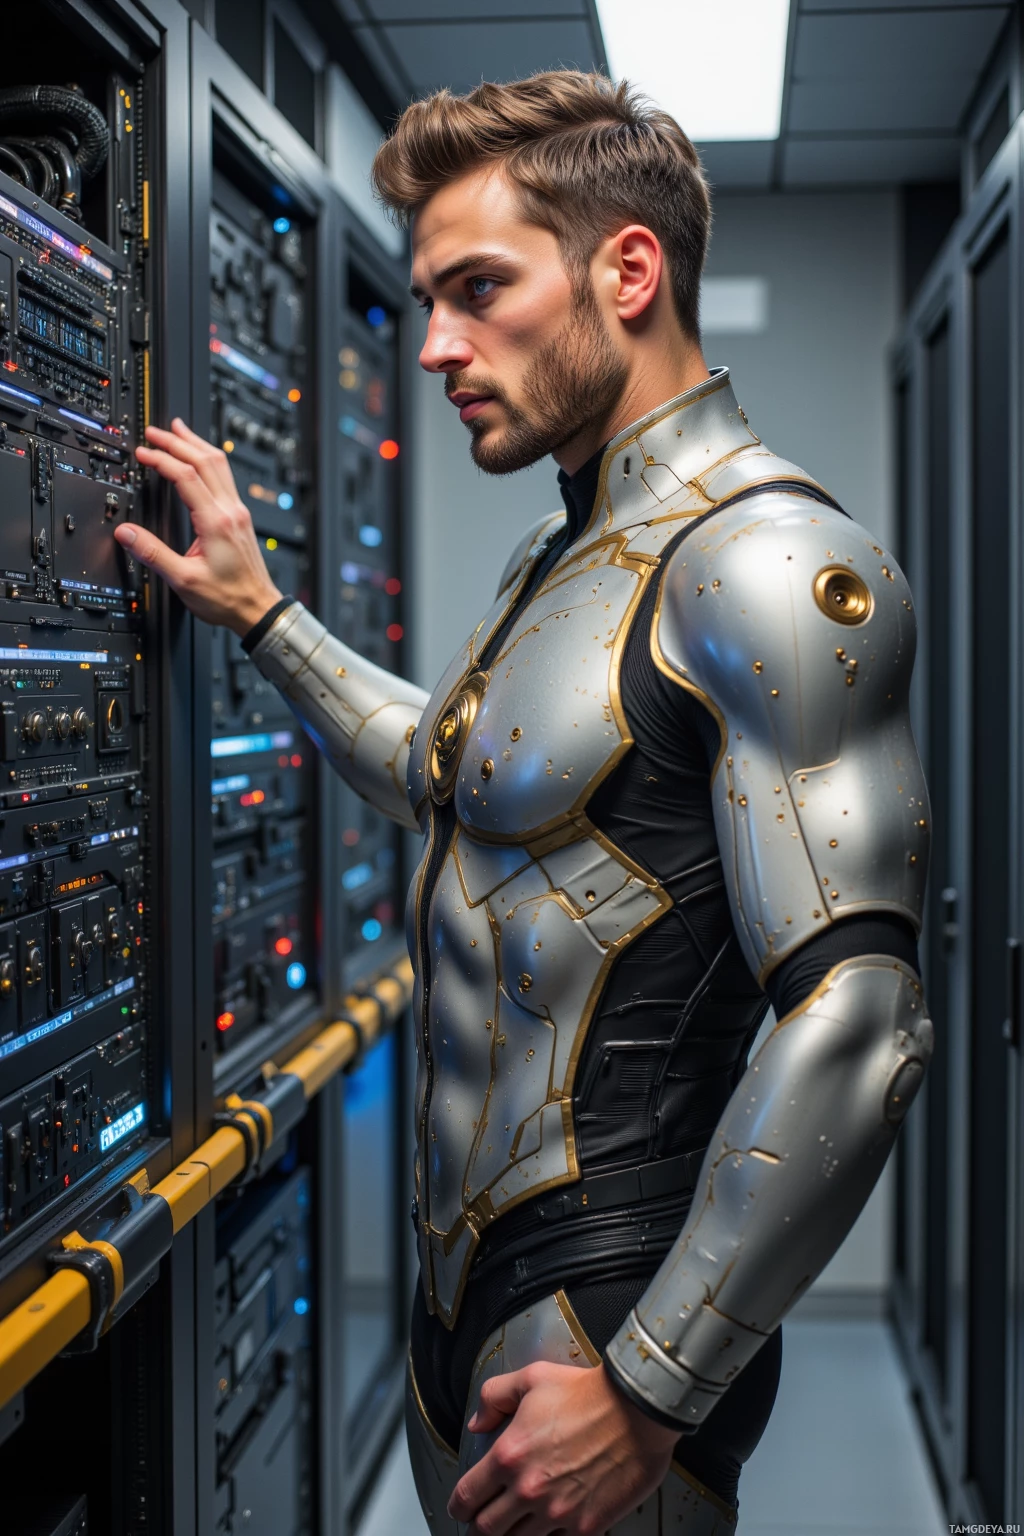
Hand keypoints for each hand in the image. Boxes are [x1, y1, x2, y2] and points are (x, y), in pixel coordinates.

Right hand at [114, 418, 282, 634]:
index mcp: (215, 522)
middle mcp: (230, 511)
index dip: (162, 459)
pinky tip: (200, 458)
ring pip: (219, 464)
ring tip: (178, 429)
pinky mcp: (240, 517)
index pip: (186, 476)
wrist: (257, 608)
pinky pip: (225, 476)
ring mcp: (238, 512)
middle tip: (155, 430)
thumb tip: (126, 534)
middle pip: (205, 460)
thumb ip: (153, 554)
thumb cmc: (227, 598)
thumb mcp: (183, 580)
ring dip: (196, 444)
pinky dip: (208, 459)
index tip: (143, 452)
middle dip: (178, 441)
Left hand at [448, 1361, 678, 1535]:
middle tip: (482, 1522)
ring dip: (511, 1535)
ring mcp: (557, 1513)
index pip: (467, 1496)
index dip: (458, 1505)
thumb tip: (478, 1422)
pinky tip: (548, 1527)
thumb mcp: (532, 1378)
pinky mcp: (586, 1527)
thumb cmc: (588, 1393)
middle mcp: (528, 1490)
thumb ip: (495, 1397)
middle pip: (486, 1530)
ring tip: (514, 1527)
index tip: (461, 1506)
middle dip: (479, 1527)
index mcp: (509, 1455)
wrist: (637, 1410)